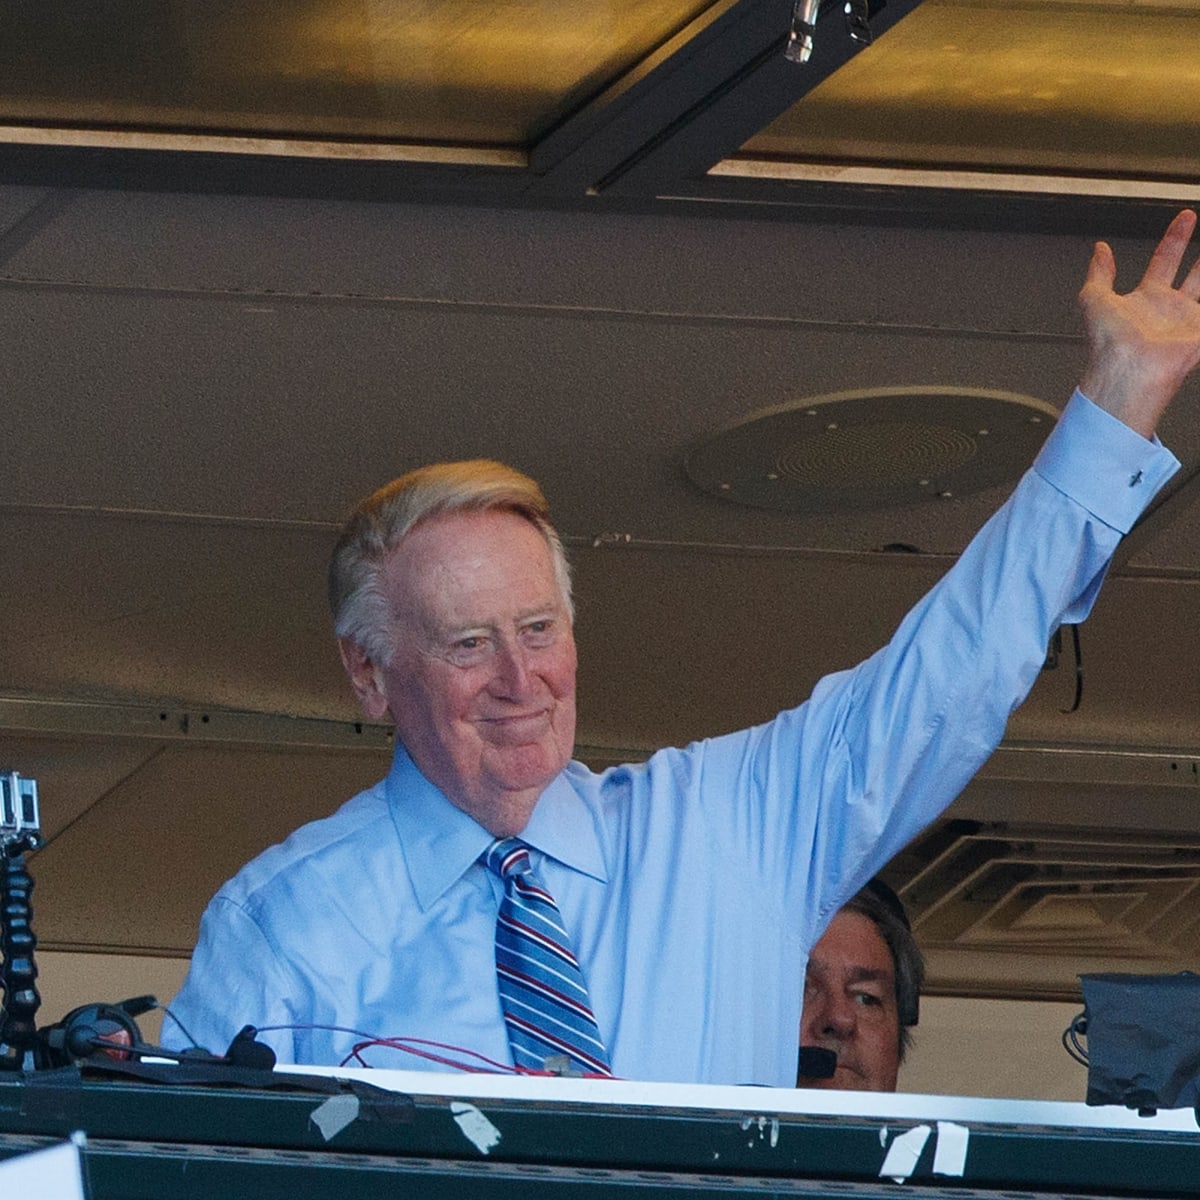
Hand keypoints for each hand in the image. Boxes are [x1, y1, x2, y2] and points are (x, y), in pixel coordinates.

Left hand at [1078, 208, 1199, 438]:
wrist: (1126, 368)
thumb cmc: (1108, 343)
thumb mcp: (1093, 300)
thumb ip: (1098, 273)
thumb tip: (1099, 251)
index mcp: (1145, 298)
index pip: (1164, 259)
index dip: (1175, 238)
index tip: (1185, 219)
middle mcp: (1168, 308)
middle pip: (1194, 273)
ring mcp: (1187, 321)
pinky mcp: (1199, 335)